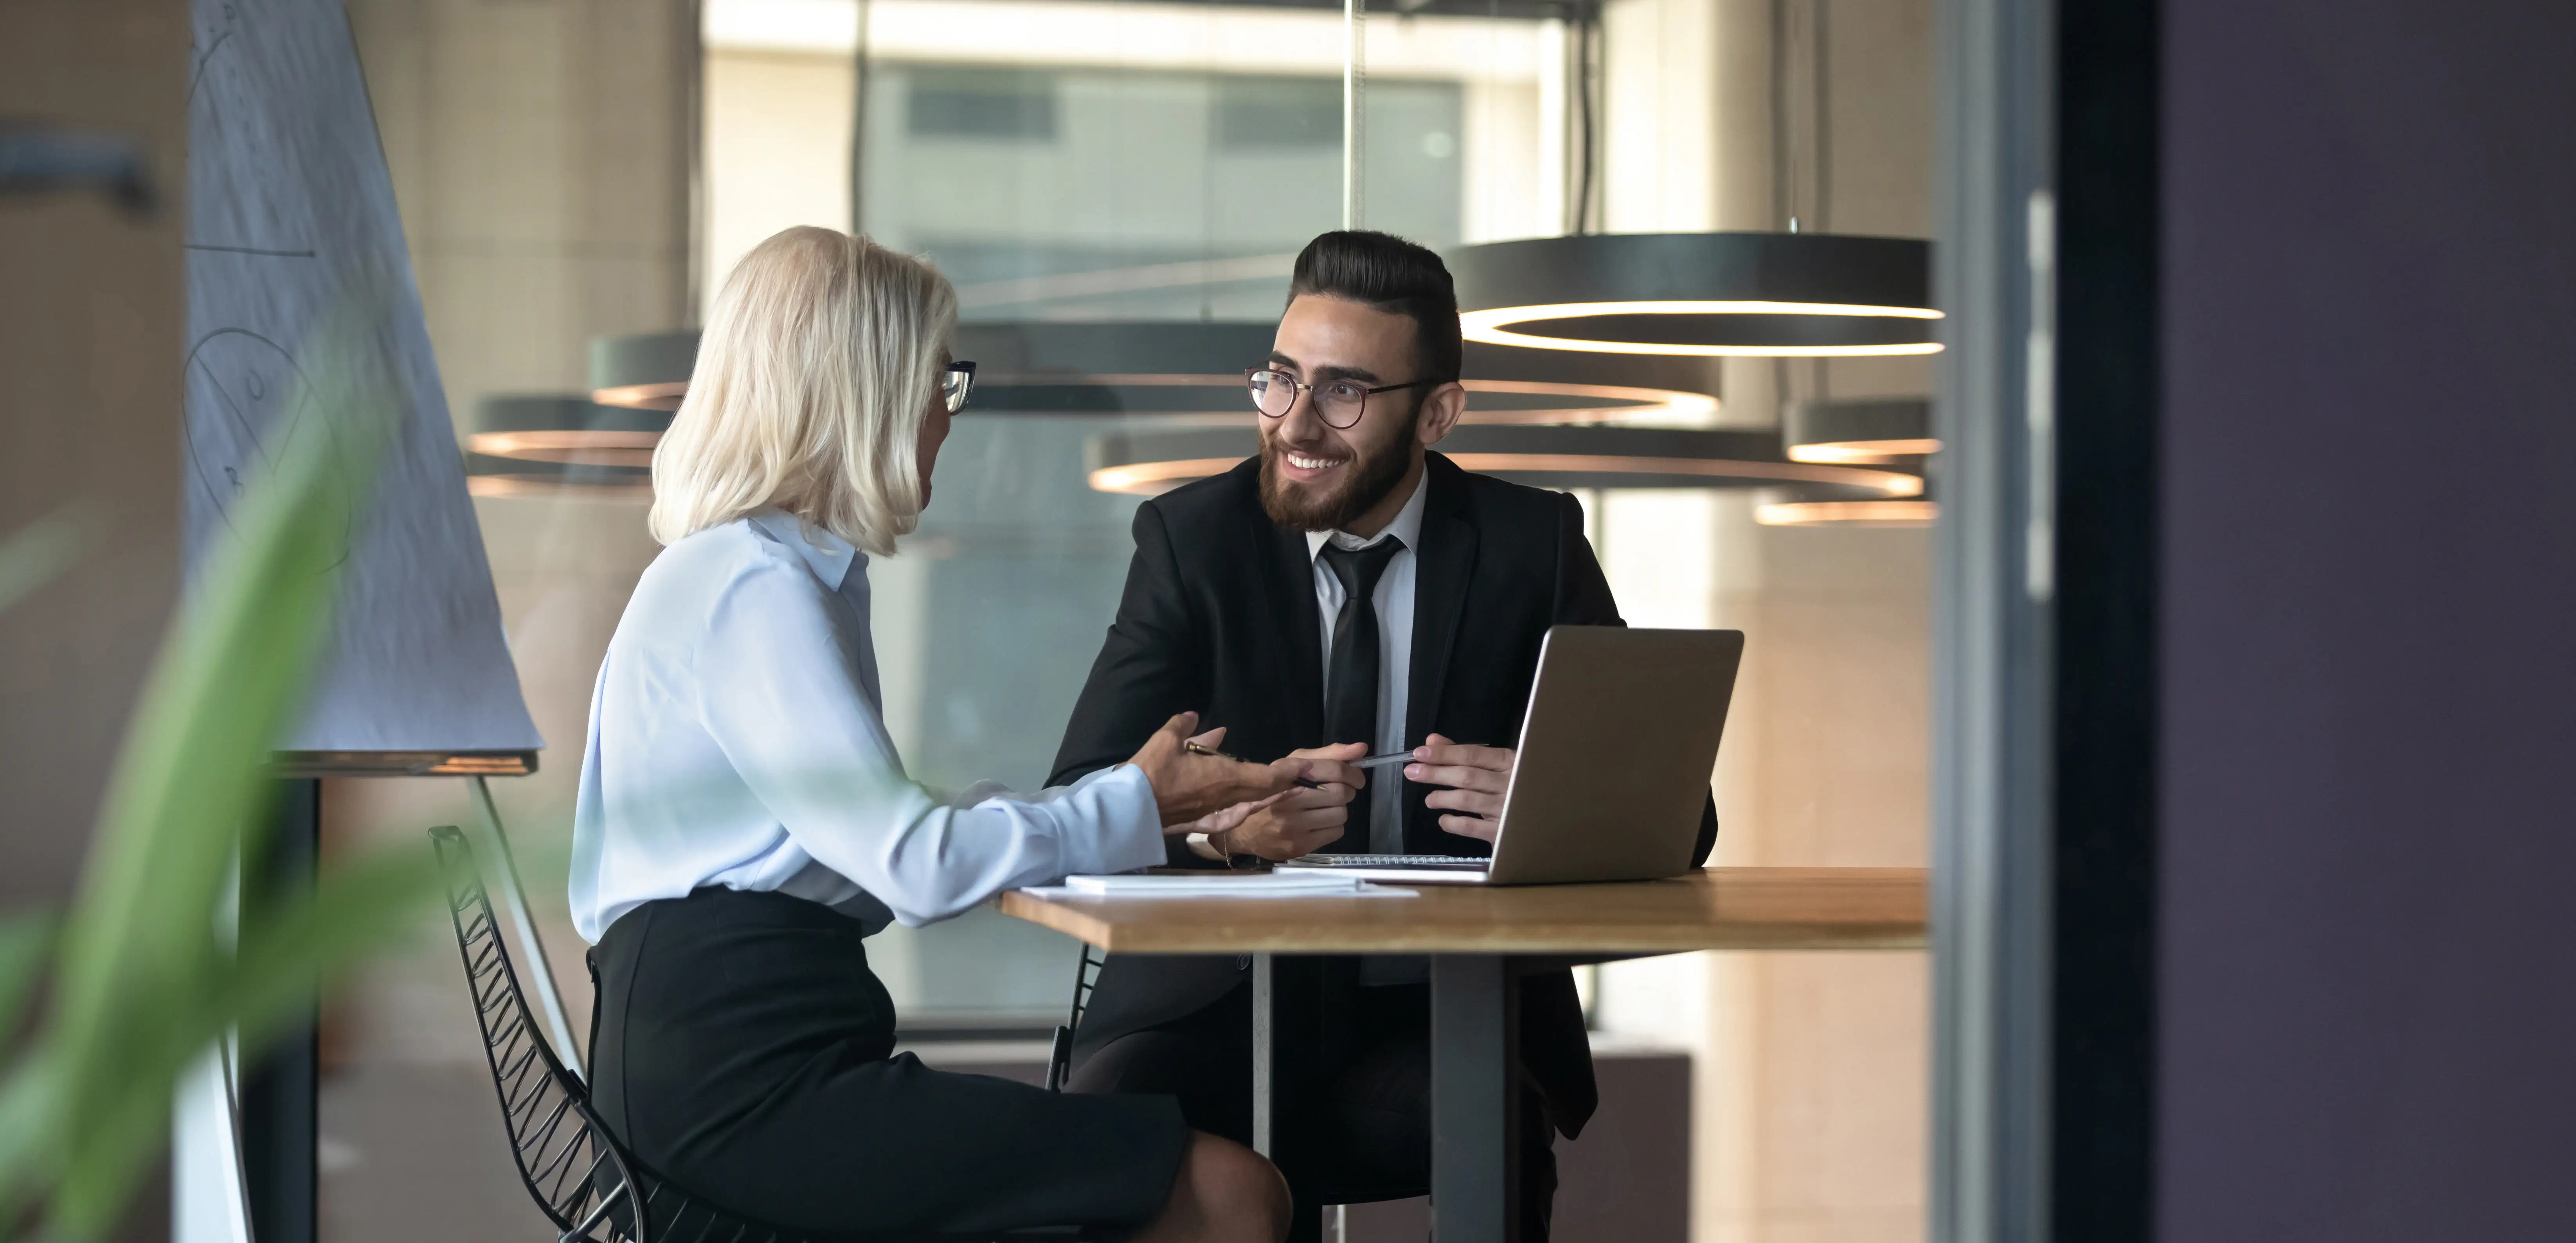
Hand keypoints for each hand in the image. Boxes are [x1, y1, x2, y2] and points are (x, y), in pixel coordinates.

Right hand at [1128, 714, 1297, 824]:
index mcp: (1226, 776)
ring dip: (1271, 795)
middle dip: (1286, 783)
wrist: (1132, 809)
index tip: (1307, 767)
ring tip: (1287, 789)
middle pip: (1266, 791)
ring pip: (1252, 803)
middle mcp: (1228, 797)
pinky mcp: (1204, 823)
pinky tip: (1250, 808)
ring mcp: (1217, 812)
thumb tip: (1196, 718)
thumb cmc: (1151, 773)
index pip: (1269, 775)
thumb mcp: (1167, 740)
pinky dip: (1247, 810)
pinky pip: (1233, 816)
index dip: (1291, 771)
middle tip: (1304, 777)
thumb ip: (1186, 727)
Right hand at [1193, 743, 1367, 860]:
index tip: (1355, 777)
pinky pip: (1336, 832)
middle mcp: (1289, 800)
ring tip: (1325, 808)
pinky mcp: (1299, 846)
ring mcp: (1293, 826)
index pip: (1333, 769)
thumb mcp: (1293, 766)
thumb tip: (1361, 748)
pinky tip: (1318, 823)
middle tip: (1338, 793)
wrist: (1243, 830)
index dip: (1352, 772)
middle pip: (1340, 793)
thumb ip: (1328, 755)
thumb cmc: (1272, 793)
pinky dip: (1333, 826)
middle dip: (1346, 791)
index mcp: (1286, 775)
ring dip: (1339, 810)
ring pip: (1341, 814)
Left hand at [1408, 733, 1512, 843]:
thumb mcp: (1497, 764)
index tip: (1419, 753)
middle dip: (1436, 773)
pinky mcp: (1502, 832)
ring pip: (1467, 800)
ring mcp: (1507, 808)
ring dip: (1442, 797)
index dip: (1443, 753)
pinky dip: (1453, 823)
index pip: (1471, 755)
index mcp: (1509, 761)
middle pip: (1466, 776)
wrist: (1546, 816)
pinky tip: (1444, 820)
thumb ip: (1464, 752)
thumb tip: (1432, 741)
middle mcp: (1509, 783)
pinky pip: (1472, 827)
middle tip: (1412, 772)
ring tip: (1429, 799)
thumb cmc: (1517, 785)